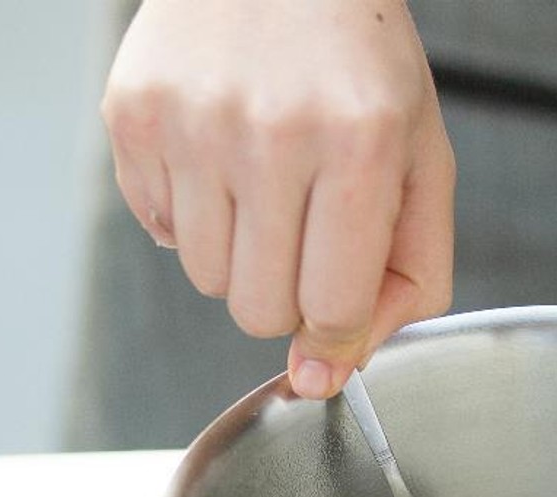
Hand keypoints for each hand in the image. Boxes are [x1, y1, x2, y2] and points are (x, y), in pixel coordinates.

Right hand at [101, 0, 455, 397]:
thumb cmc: (359, 64)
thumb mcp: (422, 161)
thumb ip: (408, 279)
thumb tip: (331, 372)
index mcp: (360, 146)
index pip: (331, 310)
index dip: (335, 328)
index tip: (335, 307)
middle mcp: (270, 134)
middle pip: (258, 312)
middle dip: (287, 292)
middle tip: (303, 228)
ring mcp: (193, 123)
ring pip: (204, 281)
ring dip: (239, 255)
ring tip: (263, 183)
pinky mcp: (133, 115)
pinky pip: (156, 231)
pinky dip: (190, 215)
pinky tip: (219, 158)